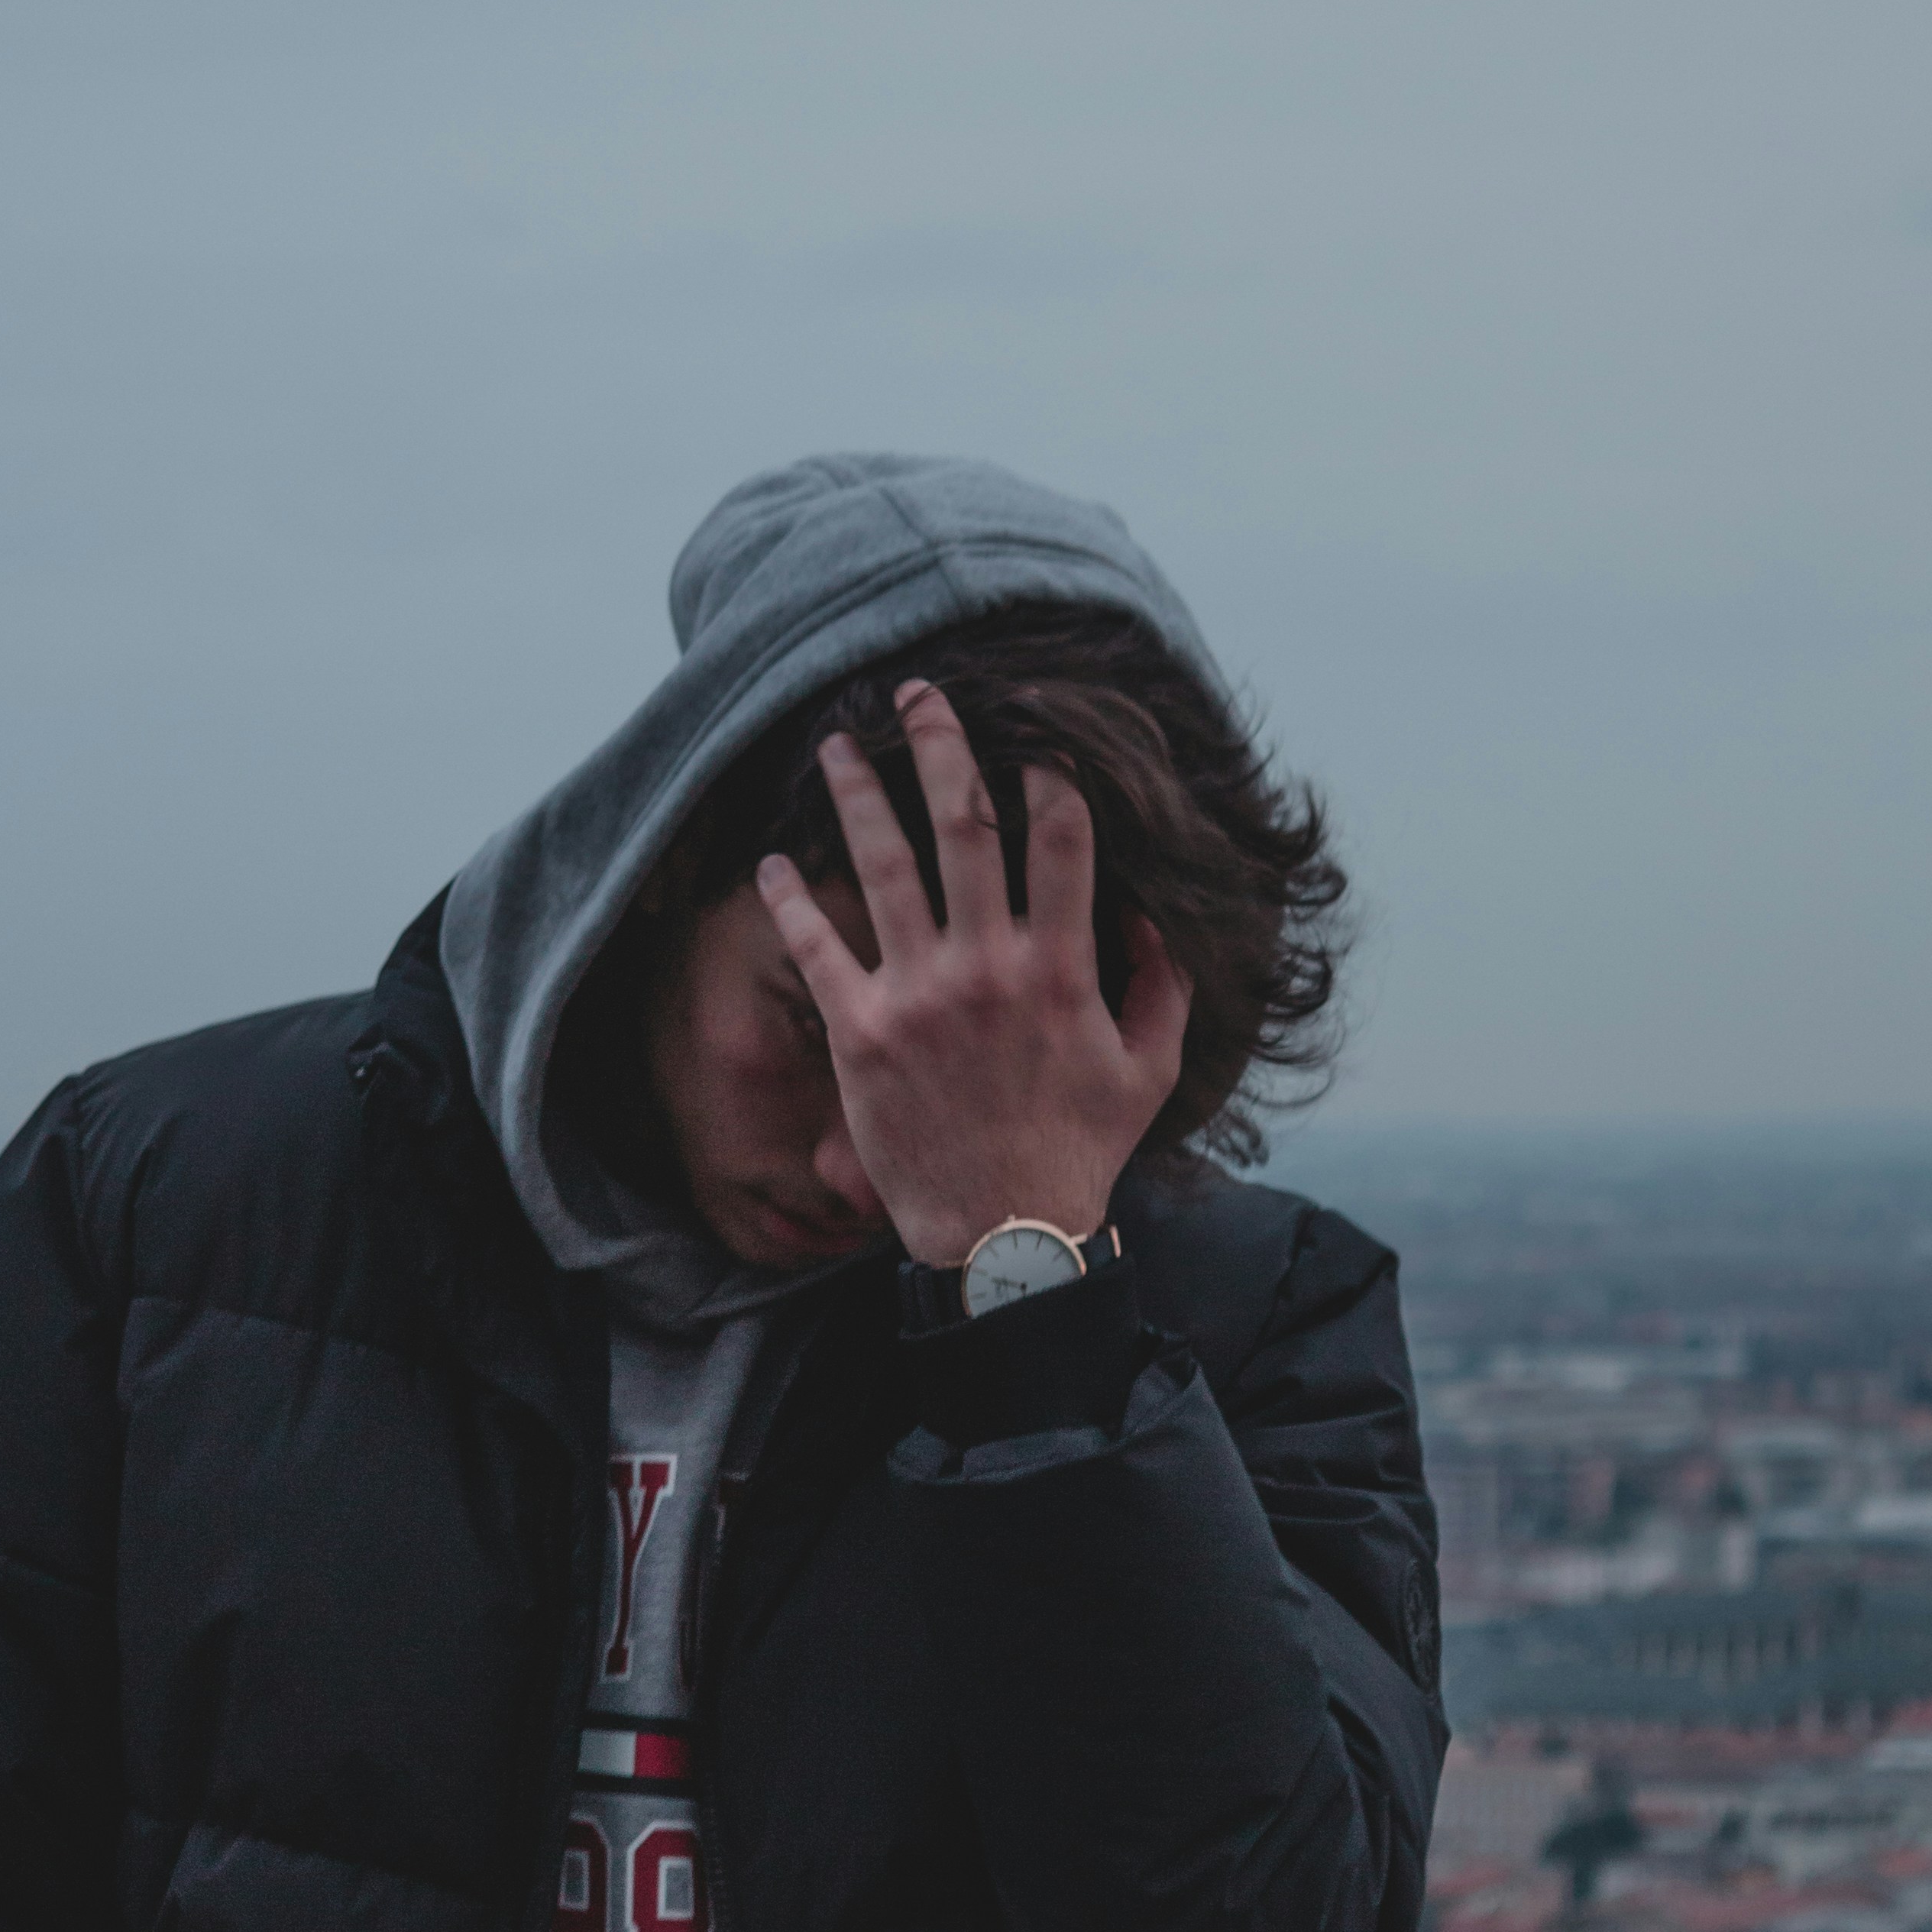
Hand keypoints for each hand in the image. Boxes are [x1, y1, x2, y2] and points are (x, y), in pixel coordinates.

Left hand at [755, 680, 1191, 1266]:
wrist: (1003, 1237)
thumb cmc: (1077, 1152)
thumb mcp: (1149, 1068)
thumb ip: (1162, 984)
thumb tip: (1152, 914)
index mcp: (1059, 966)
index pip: (1057, 838)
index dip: (1046, 772)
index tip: (1031, 731)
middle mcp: (985, 966)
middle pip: (962, 827)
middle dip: (941, 747)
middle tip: (918, 695)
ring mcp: (917, 996)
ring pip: (882, 866)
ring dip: (856, 795)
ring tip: (834, 745)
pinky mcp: (862, 1034)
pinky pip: (818, 949)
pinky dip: (789, 902)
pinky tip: (770, 863)